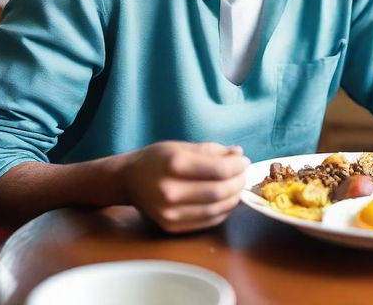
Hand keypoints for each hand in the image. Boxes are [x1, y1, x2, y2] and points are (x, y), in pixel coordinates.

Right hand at [120, 141, 249, 232]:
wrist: (128, 180)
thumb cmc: (156, 158)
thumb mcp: (181, 146)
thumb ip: (211, 150)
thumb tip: (238, 153)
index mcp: (174, 164)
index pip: (218, 169)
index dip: (237, 166)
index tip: (243, 160)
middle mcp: (171, 191)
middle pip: (219, 191)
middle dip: (238, 182)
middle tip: (243, 174)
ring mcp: (170, 212)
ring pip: (216, 209)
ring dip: (233, 198)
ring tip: (237, 186)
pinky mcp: (171, 227)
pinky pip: (207, 221)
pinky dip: (222, 211)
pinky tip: (225, 200)